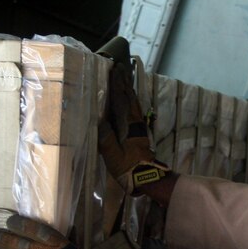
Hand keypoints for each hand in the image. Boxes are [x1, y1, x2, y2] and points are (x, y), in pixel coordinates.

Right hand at [99, 62, 167, 194]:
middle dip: (125, 83)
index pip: (122, 100)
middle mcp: (136, 123)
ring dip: (129, 90)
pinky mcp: (141, 133)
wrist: (148, 180)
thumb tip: (99, 120)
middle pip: (130, 98)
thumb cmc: (128, 169)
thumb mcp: (113, 156)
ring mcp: (140, 128)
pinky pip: (136, 111)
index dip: (117, 85)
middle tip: (120, 68)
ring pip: (135, 103)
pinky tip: (130, 101)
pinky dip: (132, 101)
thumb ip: (106, 139)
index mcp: (128, 126)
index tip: (114, 70)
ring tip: (125, 79)